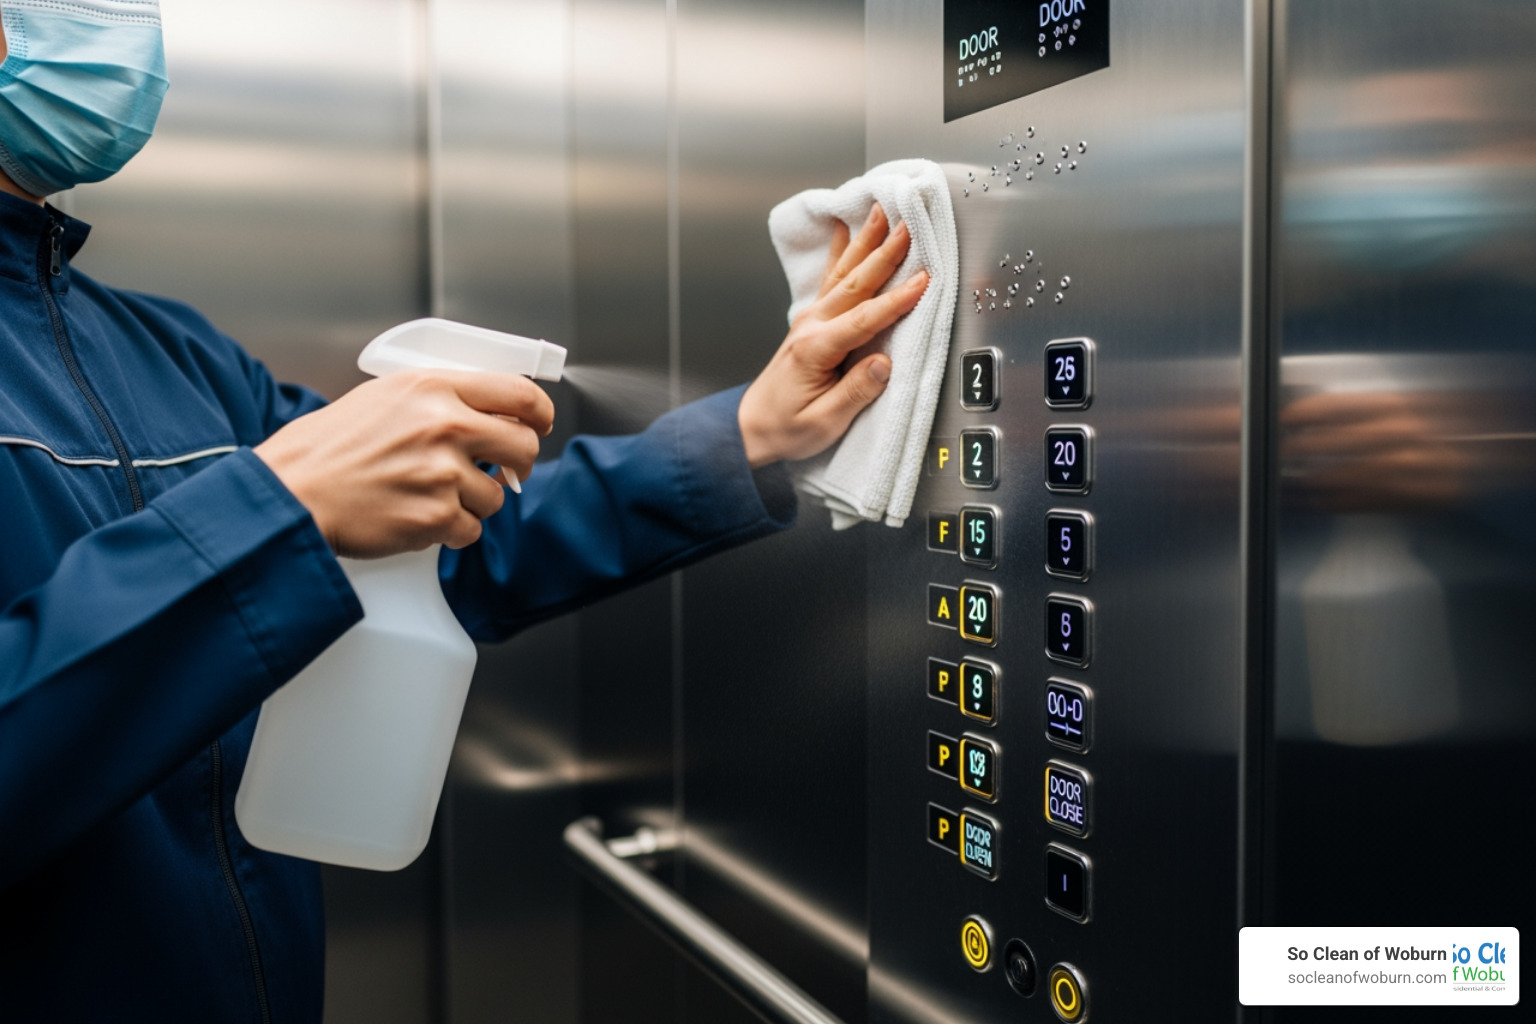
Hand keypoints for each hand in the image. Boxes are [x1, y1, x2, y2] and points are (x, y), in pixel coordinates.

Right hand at [254, 371, 554, 556]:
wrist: (292, 494)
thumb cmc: (328, 448)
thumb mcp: (384, 398)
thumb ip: (439, 399)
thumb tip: (488, 412)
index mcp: (434, 388)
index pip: (518, 393)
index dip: (538, 414)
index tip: (538, 425)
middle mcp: (445, 425)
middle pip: (523, 447)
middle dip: (517, 464)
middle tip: (500, 470)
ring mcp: (443, 473)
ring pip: (496, 495)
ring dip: (471, 502)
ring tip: (426, 495)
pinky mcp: (436, 516)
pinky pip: (471, 530)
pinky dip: (450, 530)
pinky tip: (416, 516)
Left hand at [738, 203, 928, 466]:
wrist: (751, 426)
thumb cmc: (786, 428)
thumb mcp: (823, 422)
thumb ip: (854, 392)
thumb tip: (883, 364)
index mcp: (816, 350)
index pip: (864, 319)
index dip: (896, 300)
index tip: (923, 281)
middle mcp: (810, 327)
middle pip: (854, 283)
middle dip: (883, 253)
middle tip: (907, 226)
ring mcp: (809, 320)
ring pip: (842, 274)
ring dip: (864, 242)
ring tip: (880, 212)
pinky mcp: (811, 321)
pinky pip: (830, 279)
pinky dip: (839, 251)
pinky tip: (844, 230)